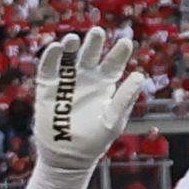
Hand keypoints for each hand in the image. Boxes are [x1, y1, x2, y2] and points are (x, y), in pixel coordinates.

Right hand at [28, 29, 143, 172]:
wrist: (67, 157)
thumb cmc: (94, 141)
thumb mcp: (113, 119)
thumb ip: (125, 97)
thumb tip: (140, 75)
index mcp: (105, 86)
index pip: (114, 63)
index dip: (119, 52)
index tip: (126, 42)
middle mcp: (86, 80)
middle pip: (91, 54)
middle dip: (94, 42)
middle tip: (97, 31)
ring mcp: (67, 83)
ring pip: (68, 57)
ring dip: (71, 46)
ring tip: (73, 39)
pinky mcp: (48, 89)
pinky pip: (48, 68)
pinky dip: (50, 57)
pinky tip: (56, 48)